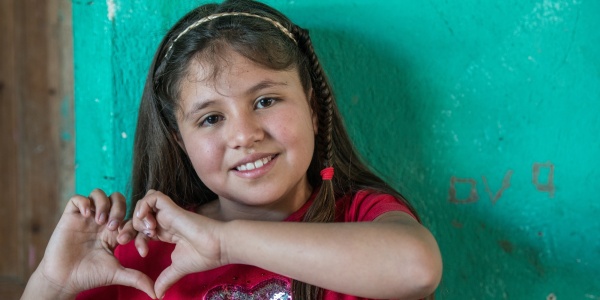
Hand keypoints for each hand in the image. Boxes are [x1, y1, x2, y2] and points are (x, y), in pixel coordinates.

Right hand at [24, 189, 155, 298]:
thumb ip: (137, 278)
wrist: (64, 280)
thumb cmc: (89, 276)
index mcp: (114, 231)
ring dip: (104, 204)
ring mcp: (86, 218)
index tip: (132, 236)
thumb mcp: (117, 273)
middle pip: (117, 198)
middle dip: (119, 208)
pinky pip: (77, 198)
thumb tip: (156, 293)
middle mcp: (102, 221)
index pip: (130, 214)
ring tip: (101, 222)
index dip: (134, 220)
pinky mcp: (70, 217)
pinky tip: (87, 216)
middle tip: (114, 227)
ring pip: (99, 194)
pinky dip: (84, 202)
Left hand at [132, 190, 224, 297]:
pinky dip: (144, 206)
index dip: (135, 239)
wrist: (218, 248)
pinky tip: (147, 221)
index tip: (141, 254)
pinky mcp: (172, 208)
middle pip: (139, 216)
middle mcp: (165, 221)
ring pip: (143, 204)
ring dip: (137, 217)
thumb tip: (157, 295)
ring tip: (146, 232)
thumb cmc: (203, 256)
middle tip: (123, 240)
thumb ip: (165, 279)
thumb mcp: (178, 268)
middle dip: (127, 227)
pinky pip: (152, 197)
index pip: (142, 230)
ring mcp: (168, 213)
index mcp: (166, 233)